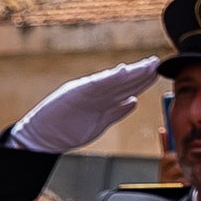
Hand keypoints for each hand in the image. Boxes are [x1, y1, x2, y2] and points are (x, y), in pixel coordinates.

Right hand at [10, 55, 163, 154]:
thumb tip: (133, 101)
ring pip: (113, 81)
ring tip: (146, 65)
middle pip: (122, 81)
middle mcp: (95, 92)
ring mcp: (85, 92)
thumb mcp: (99, 122)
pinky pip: (96, 85)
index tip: (157, 72)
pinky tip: (123, 71)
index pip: (126, 88)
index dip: (142, 80)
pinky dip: (109, 78)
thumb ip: (116, 111)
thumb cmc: (68, 130)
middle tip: (157, 63)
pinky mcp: (75, 94)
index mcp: (101, 99)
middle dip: (141, 73)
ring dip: (131, 73)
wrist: (43, 137)